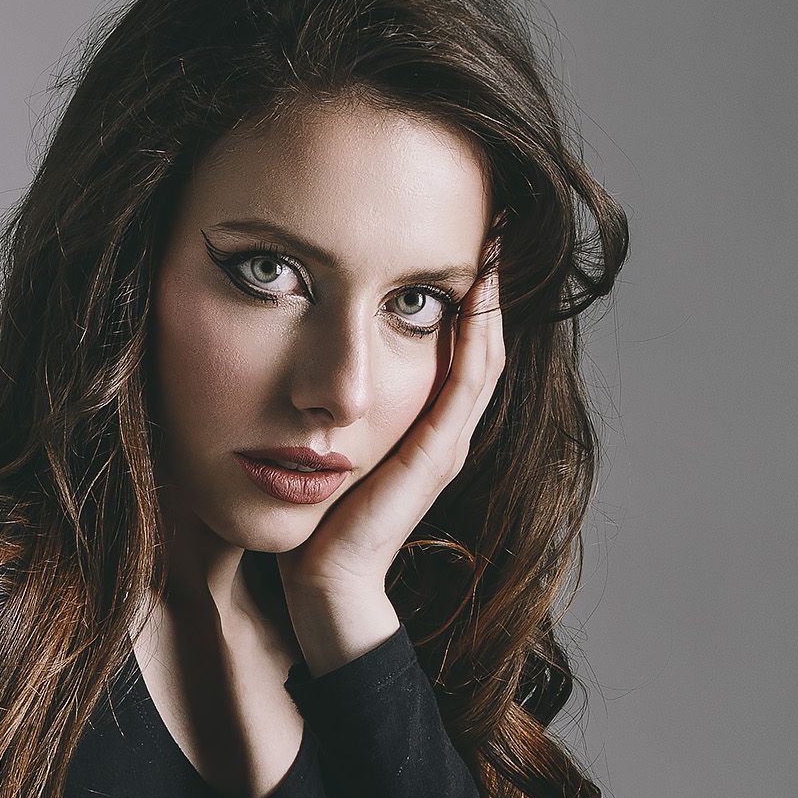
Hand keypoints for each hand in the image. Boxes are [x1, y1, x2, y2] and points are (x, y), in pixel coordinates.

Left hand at [281, 257, 505, 657]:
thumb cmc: (312, 518)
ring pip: (485, 353)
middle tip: (496, 217)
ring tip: (495, 237)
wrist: (323, 580)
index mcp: (425, 426)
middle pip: (484, 340)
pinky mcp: (437, 454)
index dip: (467, 291)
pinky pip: (468, 380)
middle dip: (489, 280)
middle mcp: (446, 431)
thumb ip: (329, 404)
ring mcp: (448, 442)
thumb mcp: (324, 441)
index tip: (462, 232)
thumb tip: (301, 351)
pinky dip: (476, 332)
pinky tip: (475, 289)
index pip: (459, 344)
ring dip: (492, 295)